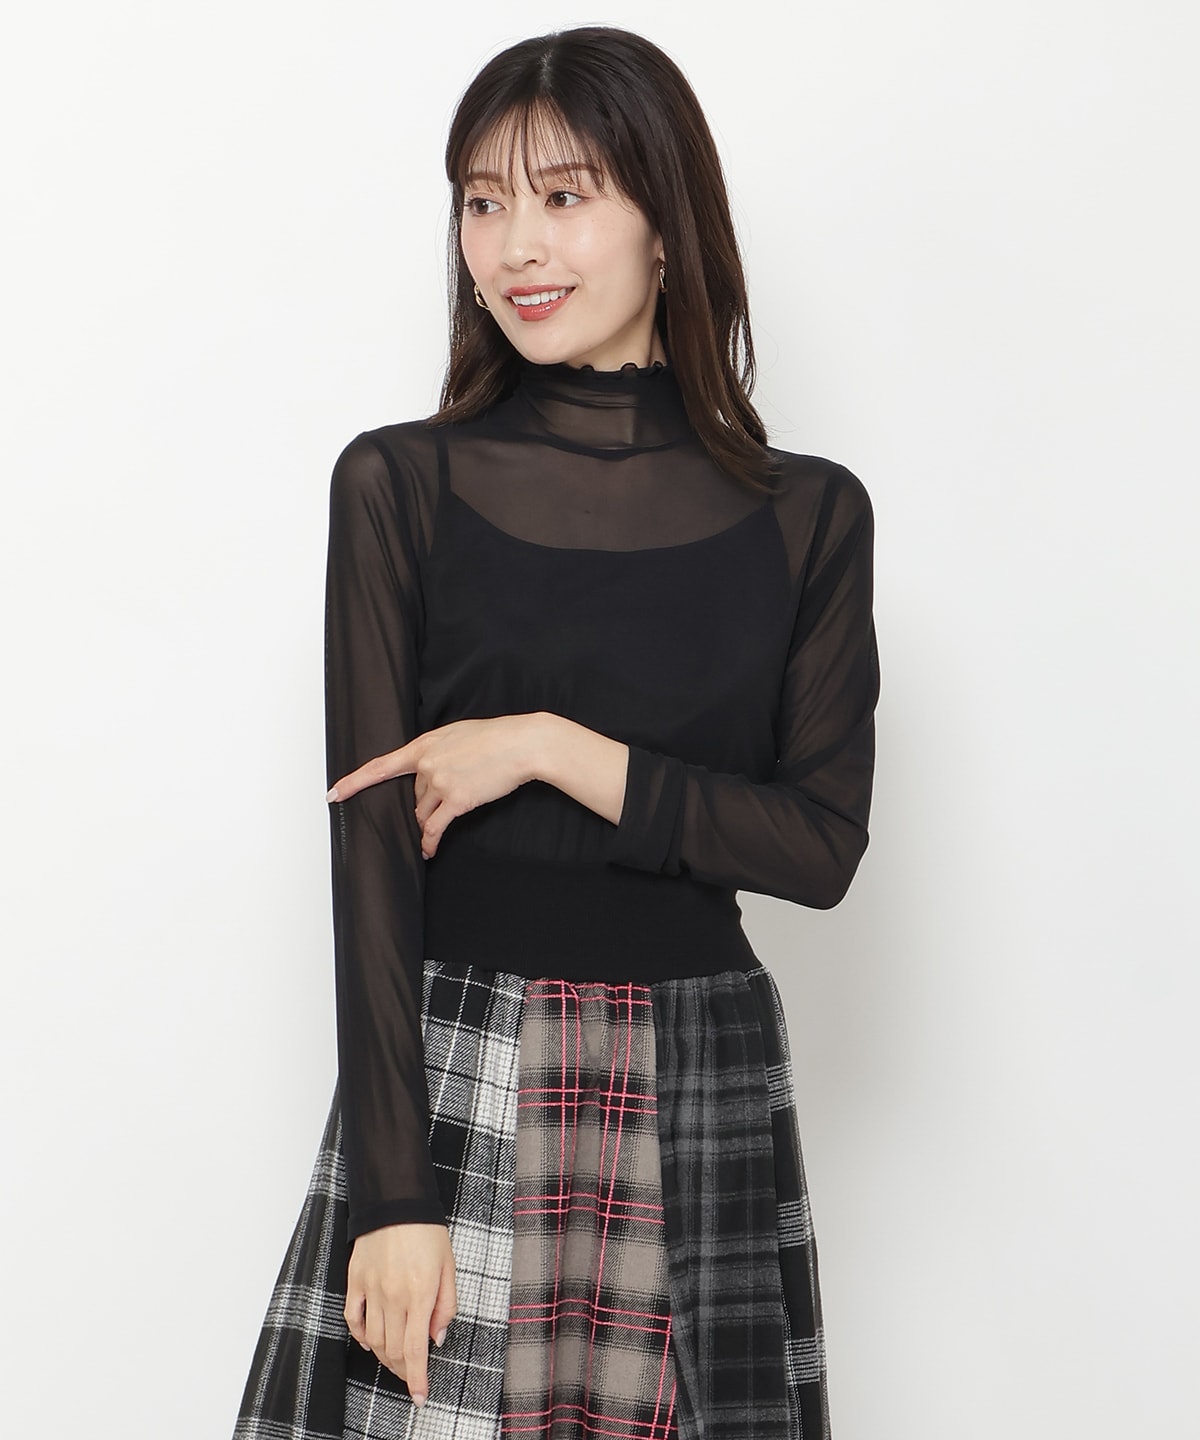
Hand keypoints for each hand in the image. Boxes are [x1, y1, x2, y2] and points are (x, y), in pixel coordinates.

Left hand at [326, 714, 547, 858]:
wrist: (520, 744)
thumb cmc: (495, 738)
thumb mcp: (457, 735)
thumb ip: (436, 751)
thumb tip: (428, 771)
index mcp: (423, 744)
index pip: (380, 766)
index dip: (354, 782)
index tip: (333, 793)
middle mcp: (426, 763)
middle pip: (412, 795)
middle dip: (424, 802)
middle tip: (448, 797)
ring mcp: (440, 782)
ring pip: (423, 812)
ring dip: (429, 821)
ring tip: (438, 827)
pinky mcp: (456, 799)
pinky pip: (435, 826)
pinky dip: (430, 840)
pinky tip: (429, 848)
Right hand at [344, 1222, 456, 1404]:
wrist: (397, 1200)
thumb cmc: (427, 1230)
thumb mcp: (449, 1265)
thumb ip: (446, 1305)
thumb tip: (437, 1338)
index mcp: (420, 1293)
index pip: (415, 1350)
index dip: (417, 1378)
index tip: (420, 1396)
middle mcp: (393, 1295)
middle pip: (393, 1350)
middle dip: (403, 1369)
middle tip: (412, 1373)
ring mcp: (371, 1289)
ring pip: (373, 1339)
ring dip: (385, 1356)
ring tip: (395, 1358)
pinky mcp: (355, 1281)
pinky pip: (353, 1319)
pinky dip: (361, 1336)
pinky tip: (370, 1340)